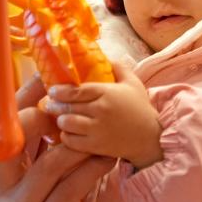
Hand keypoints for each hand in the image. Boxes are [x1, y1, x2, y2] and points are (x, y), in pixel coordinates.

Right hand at [0, 106, 114, 201]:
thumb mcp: (31, 200)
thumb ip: (40, 169)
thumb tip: (62, 132)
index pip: (4, 131)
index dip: (21, 102)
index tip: (42, 78)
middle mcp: (4, 191)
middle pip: (17, 139)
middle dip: (46, 113)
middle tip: (74, 101)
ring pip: (50, 164)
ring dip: (80, 143)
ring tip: (104, 132)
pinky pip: (69, 191)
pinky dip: (91, 171)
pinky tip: (107, 160)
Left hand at [44, 62, 162, 168]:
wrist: (151, 137)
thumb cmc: (140, 108)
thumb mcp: (132, 83)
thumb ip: (118, 67)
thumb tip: (103, 55)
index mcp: (107, 93)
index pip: (76, 91)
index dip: (59, 91)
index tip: (52, 90)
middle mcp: (100, 110)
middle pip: (68, 106)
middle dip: (54, 105)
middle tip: (49, 104)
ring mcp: (97, 130)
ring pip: (67, 124)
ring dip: (60, 121)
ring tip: (60, 118)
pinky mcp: (96, 146)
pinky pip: (71, 141)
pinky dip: (66, 136)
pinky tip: (68, 132)